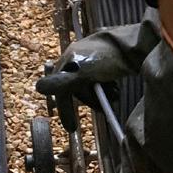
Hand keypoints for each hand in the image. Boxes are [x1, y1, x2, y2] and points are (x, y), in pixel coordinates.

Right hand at [36, 9, 161, 109]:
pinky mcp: (105, 60)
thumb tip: (38, 88)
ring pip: (91, 85)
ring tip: (114, 97)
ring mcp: (91, 58)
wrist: (133, 44)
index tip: (72, 128)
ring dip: (100, 95)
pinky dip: (107, 87)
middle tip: (103, 107)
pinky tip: (115, 90)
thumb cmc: (107, 59)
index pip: (61, 90)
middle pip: (77, 88)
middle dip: (91, 100)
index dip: (66, 109)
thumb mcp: (84, 74)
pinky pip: (101, 79)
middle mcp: (77, 58)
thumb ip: (63, 83)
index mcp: (68, 60)